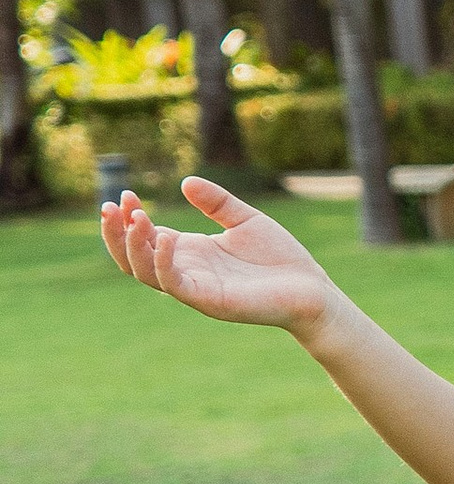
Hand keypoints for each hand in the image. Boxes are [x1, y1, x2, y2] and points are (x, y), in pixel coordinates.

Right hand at [100, 177, 335, 335]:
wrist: (313, 290)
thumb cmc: (280, 259)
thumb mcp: (245, 220)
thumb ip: (216, 202)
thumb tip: (185, 182)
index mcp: (191, 253)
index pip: (145, 238)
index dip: (129, 218)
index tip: (126, 194)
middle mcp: (187, 272)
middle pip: (133, 258)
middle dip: (116, 233)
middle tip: (111, 206)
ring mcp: (195, 289)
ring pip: (145, 273)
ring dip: (133, 245)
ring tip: (135, 217)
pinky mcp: (209, 301)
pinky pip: (174, 285)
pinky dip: (162, 262)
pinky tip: (164, 238)